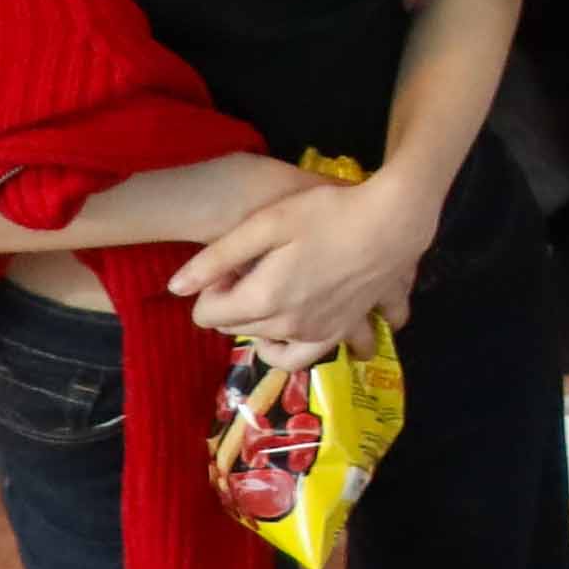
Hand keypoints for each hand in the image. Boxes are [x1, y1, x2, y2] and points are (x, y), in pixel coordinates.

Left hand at [176, 166, 426, 361]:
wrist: (394, 221)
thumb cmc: (329, 212)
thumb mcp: (268, 223)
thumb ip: (217, 257)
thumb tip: (175, 288)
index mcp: (261, 300)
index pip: (206, 314)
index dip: (212, 285)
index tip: (234, 261)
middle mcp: (285, 327)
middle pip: (234, 327)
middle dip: (234, 300)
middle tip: (258, 264)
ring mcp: (316, 334)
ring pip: (266, 346)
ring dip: (258, 327)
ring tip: (272, 295)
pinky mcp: (341, 332)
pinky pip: (306, 356)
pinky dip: (292, 347)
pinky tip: (296, 326)